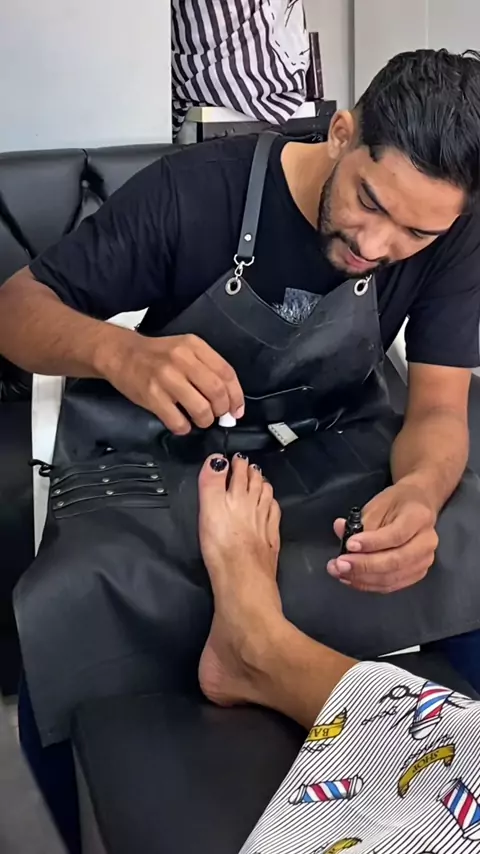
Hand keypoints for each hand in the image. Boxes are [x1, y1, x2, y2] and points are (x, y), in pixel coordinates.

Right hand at [102, 332, 243, 433]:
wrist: (120, 353)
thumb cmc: (156, 355)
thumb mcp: (185, 349)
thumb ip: (207, 368)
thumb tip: (229, 400)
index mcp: (194, 346)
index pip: (227, 373)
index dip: (236, 396)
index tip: (236, 410)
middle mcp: (182, 359)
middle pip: (217, 391)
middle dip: (222, 410)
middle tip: (218, 416)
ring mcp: (166, 378)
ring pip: (201, 408)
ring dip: (205, 420)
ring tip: (201, 421)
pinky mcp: (151, 396)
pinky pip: (177, 420)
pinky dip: (184, 428)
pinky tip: (182, 424)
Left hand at [327, 481, 438, 593]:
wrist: (416, 507)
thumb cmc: (396, 504)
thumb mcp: (378, 505)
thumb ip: (360, 521)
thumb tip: (340, 529)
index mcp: (419, 517)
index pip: (396, 535)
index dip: (372, 543)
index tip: (349, 545)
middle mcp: (427, 542)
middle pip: (396, 561)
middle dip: (364, 566)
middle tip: (339, 564)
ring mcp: (424, 561)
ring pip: (391, 577)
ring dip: (361, 578)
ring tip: (339, 571)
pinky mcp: (416, 574)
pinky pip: (390, 585)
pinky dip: (368, 584)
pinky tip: (350, 578)